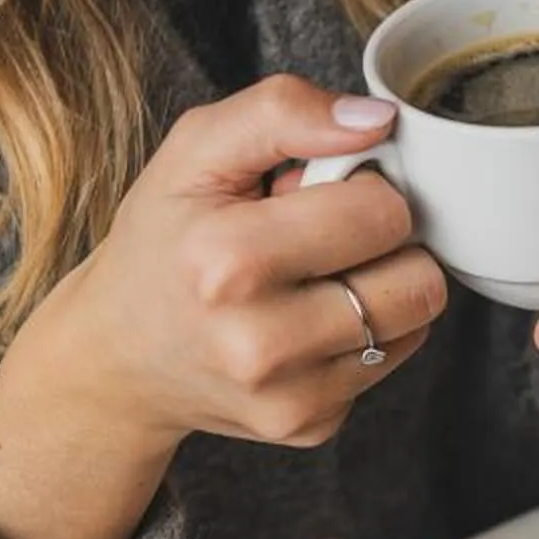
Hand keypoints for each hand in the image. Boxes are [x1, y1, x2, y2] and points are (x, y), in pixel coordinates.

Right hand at [0, 77, 444, 538]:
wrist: (119, 356)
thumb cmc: (164, 242)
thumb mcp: (195, 153)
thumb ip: (282, 113)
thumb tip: (378, 121)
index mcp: (226, 262)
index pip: (383, 212)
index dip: (364, 188)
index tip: (321, 192)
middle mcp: (258, 342)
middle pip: (419, 279)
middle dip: (386, 243)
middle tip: (324, 237)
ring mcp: (288, 396)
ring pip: (418, 321)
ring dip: (386, 287)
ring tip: (319, 276)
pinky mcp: (311, 426)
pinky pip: (393, 360)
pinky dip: (366, 333)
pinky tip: (309, 321)